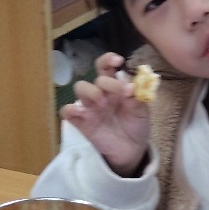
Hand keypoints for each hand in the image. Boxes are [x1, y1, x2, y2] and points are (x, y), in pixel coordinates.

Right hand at [60, 52, 149, 176]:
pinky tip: (82, 113)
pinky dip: (71, 109)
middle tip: (122, 93)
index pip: (106, 66)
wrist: (131, 150)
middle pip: (97, 79)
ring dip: (91, 92)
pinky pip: (67, 111)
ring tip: (103, 103)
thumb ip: (136, 99)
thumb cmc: (135, 125)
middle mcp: (101, 93)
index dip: (109, 59)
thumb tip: (132, 87)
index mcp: (115, 86)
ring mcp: (89, 107)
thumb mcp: (141, 112)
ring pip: (80, 88)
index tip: (119, 61)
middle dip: (109, 83)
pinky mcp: (80, 122)